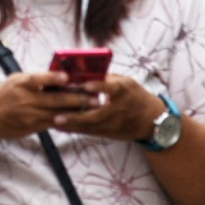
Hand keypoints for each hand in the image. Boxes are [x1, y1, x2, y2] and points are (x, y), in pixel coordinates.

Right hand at [0, 71, 95, 139]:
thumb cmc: (2, 96)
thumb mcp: (14, 81)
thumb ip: (35, 80)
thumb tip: (60, 77)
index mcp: (20, 84)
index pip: (38, 79)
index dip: (54, 78)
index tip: (68, 77)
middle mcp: (25, 100)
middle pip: (55, 99)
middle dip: (78, 98)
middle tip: (95, 96)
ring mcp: (29, 115)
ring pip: (59, 113)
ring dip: (77, 110)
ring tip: (93, 107)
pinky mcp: (32, 127)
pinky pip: (54, 123)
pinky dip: (67, 119)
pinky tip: (80, 117)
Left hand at [49, 75, 166, 142]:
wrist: (151, 119)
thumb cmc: (134, 95)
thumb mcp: (125, 82)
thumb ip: (105, 78)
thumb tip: (81, 71)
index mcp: (124, 91)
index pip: (112, 88)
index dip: (100, 87)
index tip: (86, 85)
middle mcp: (118, 109)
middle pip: (97, 114)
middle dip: (76, 116)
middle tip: (57, 116)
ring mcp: (113, 123)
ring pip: (90, 126)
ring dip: (71, 125)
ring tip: (53, 122)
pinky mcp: (109, 132)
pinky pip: (89, 132)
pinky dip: (74, 129)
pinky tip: (58, 127)